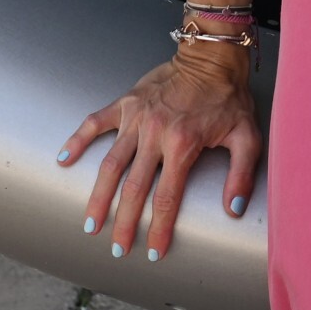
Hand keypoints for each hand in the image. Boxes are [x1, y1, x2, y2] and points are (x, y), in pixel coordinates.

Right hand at [57, 41, 261, 260]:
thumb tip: (234, 209)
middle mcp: (154, 133)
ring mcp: (136, 117)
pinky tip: (63, 160)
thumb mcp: (247, 134)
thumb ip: (242, 173)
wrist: (211, 55)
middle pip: (133, 188)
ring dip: (98, 196)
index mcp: (182, 143)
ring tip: (90, 224)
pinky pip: (95, 122)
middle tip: (117, 250)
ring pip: (110, 163)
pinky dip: (77, 140)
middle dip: (123, 224)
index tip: (153, 254)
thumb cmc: (229, 96)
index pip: (166, 197)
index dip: (159, 229)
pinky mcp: (125, 102)